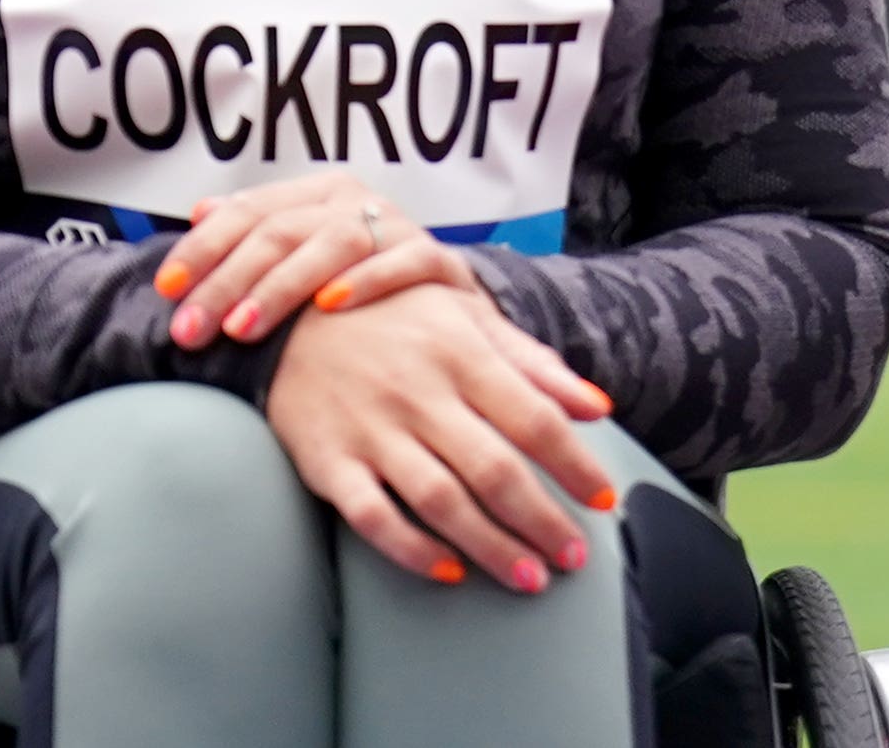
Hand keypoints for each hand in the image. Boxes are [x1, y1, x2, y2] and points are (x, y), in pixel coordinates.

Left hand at [153, 172, 437, 350]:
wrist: (450, 311)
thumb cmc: (361, 289)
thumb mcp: (304, 261)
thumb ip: (254, 235)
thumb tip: (198, 211)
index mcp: (313, 195)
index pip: (246, 210)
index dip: (202, 248)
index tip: (166, 290)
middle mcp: (353, 202)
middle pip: (280, 231)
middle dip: (227, 280)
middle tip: (190, 329)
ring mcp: (398, 227)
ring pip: (333, 241)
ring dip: (283, 285)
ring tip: (243, 328)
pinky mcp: (439, 261)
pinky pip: (404, 261)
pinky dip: (367, 279)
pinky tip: (329, 306)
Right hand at [262, 282, 619, 595]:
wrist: (283, 311)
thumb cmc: (392, 317)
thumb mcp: (462, 315)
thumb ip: (530, 362)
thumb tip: (597, 405)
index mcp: (459, 352)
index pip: (534, 418)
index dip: (576, 466)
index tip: (604, 500)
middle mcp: (417, 391)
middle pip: (494, 470)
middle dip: (542, 522)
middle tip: (572, 558)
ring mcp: (369, 428)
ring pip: (441, 500)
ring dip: (492, 546)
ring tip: (529, 577)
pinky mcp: (326, 459)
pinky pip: (373, 516)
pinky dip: (413, 550)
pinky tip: (450, 571)